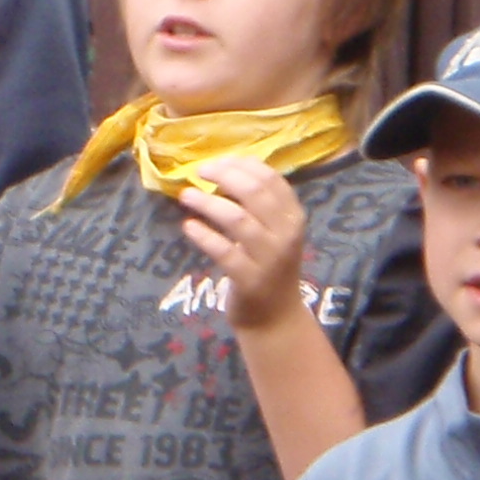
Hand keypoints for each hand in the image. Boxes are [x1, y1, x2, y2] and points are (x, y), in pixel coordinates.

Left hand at [179, 157, 312, 329]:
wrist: (275, 317)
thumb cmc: (268, 266)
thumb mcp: (273, 232)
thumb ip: (256, 205)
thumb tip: (221, 172)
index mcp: (294, 217)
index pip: (271, 179)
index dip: (242, 165)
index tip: (218, 162)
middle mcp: (286, 235)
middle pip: (254, 193)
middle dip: (224, 176)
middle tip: (199, 172)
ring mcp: (269, 259)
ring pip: (237, 219)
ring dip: (208, 203)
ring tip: (186, 196)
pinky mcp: (250, 280)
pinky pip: (224, 252)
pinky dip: (204, 236)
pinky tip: (189, 226)